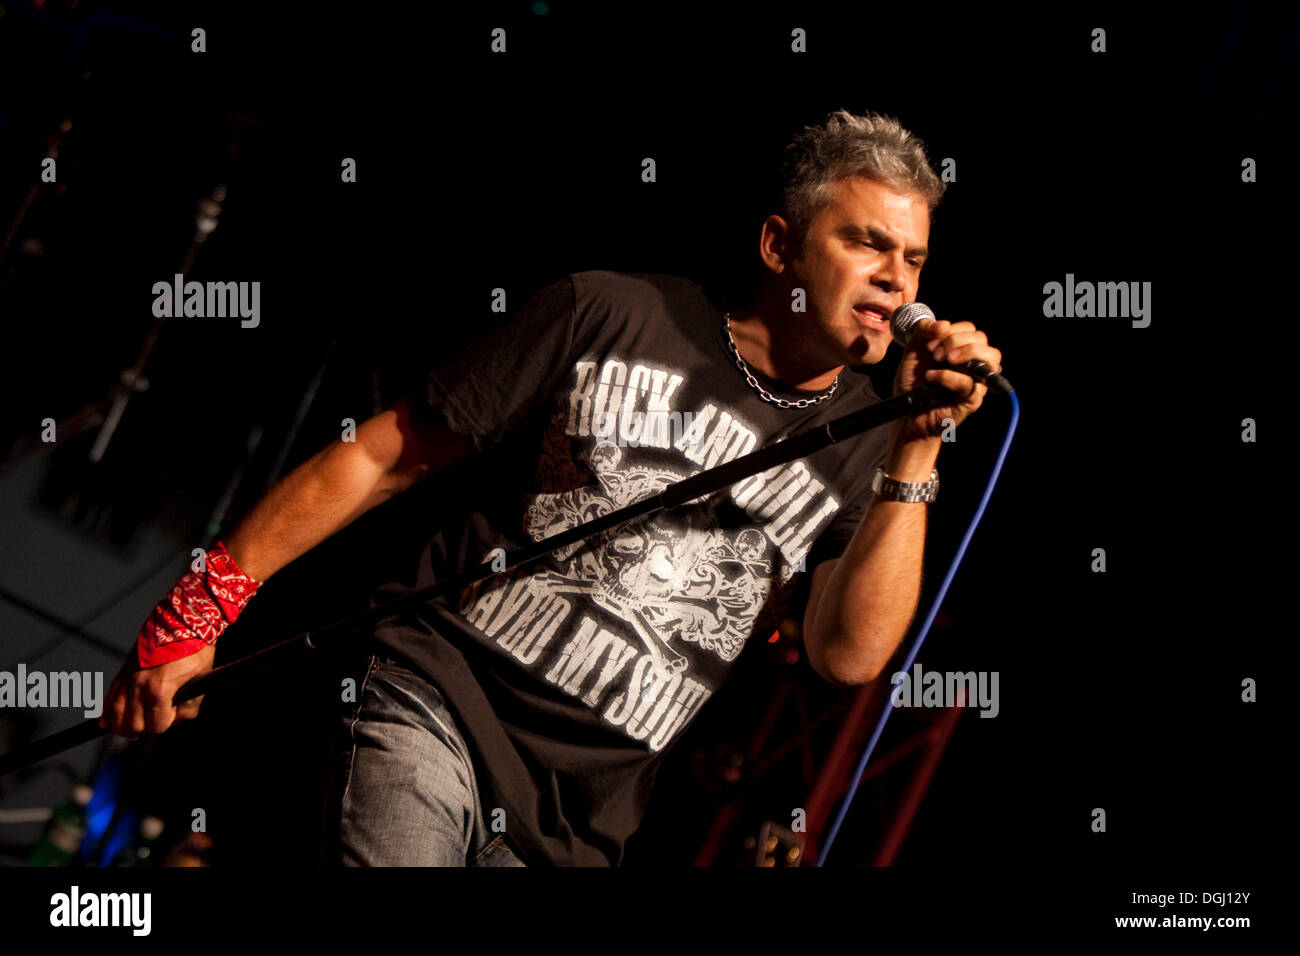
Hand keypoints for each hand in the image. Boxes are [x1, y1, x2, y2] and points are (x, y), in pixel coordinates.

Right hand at [99, 643, 214, 737]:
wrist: (183, 621)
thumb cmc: (195, 649)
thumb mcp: (200, 681)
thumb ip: (189, 705)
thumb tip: (178, 718)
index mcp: (159, 690)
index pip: (156, 725)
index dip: (165, 725)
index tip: (172, 717)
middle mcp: (139, 685)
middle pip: (132, 724)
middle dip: (144, 728)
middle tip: (154, 723)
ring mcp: (128, 677)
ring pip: (115, 714)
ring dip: (122, 726)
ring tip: (132, 729)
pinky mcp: (124, 670)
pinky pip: (109, 696)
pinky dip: (106, 712)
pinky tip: (106, 722)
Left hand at [893, 317, 1002, 441]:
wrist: (905, 411)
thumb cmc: (913, 381)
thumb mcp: (913, 348)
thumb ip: (924, 329)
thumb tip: (944, 324)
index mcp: (962, 350)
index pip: (970, 329)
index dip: (950, 330)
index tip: (930, 342)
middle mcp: (973, 364)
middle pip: (982, 339)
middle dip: (955, 339)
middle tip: (934, 353)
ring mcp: (976, 382)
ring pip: (991, 357)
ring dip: (964, 351)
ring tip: (939, 359)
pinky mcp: (972, 400)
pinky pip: (969, 383)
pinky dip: (948, 376)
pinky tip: (931, 377)